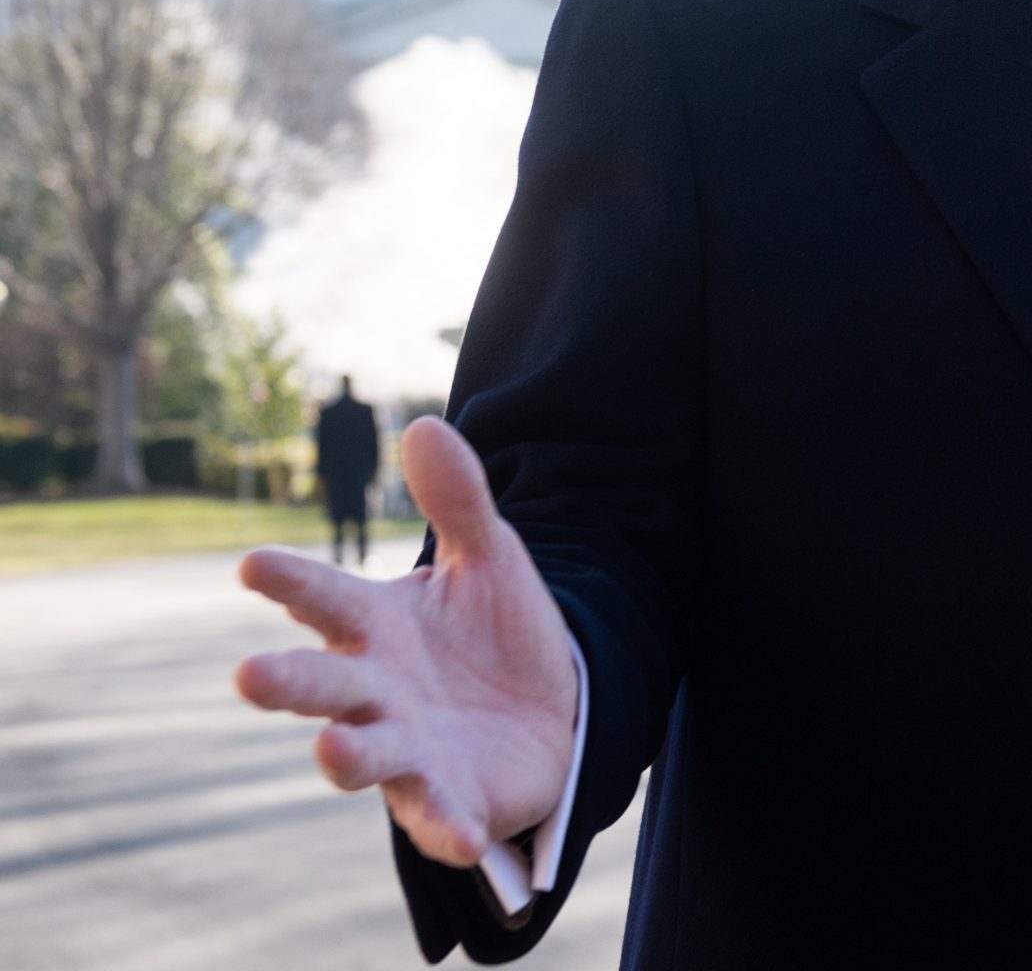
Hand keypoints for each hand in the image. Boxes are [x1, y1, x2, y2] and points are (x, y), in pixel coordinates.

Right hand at [235, 416, 578, 866]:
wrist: (553, 712)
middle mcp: (375, 690)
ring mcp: (406, 748)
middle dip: (288, 682)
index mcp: (375, 627)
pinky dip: (447, 827)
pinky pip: (442, 817)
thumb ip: (458, 501)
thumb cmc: (496, 635)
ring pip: (364, 754)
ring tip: (332, 752)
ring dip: (347, 757)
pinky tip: (463, 836)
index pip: (324, 599)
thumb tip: (427, 424)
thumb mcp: (491, 559)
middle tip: (248, 674)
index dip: (291, 583)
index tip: (252, 563)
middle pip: (323, 685)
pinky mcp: (448, 797)